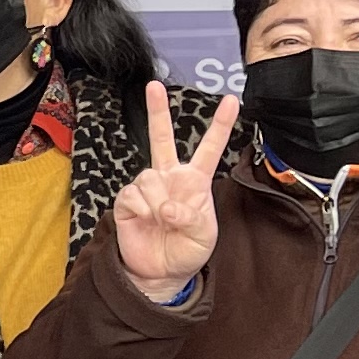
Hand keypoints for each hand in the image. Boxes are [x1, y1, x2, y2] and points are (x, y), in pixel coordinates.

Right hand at [110, 79, 240, 300]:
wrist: (159, 272)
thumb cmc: (187, 250)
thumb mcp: (203, 237)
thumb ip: (191, 218)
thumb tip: (167, 207)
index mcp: (195, 182)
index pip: (209, 149)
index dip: (219, 125)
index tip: (231, 101)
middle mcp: (169, 178)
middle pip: (162, 139)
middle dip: (157, 111)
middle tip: (154, 86)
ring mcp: (147, 187)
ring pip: (150, 177)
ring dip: (158, 203)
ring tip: (162, 222)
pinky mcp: (127, 199)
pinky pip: (133, 194)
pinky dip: (142, 210)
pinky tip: (145, 220)